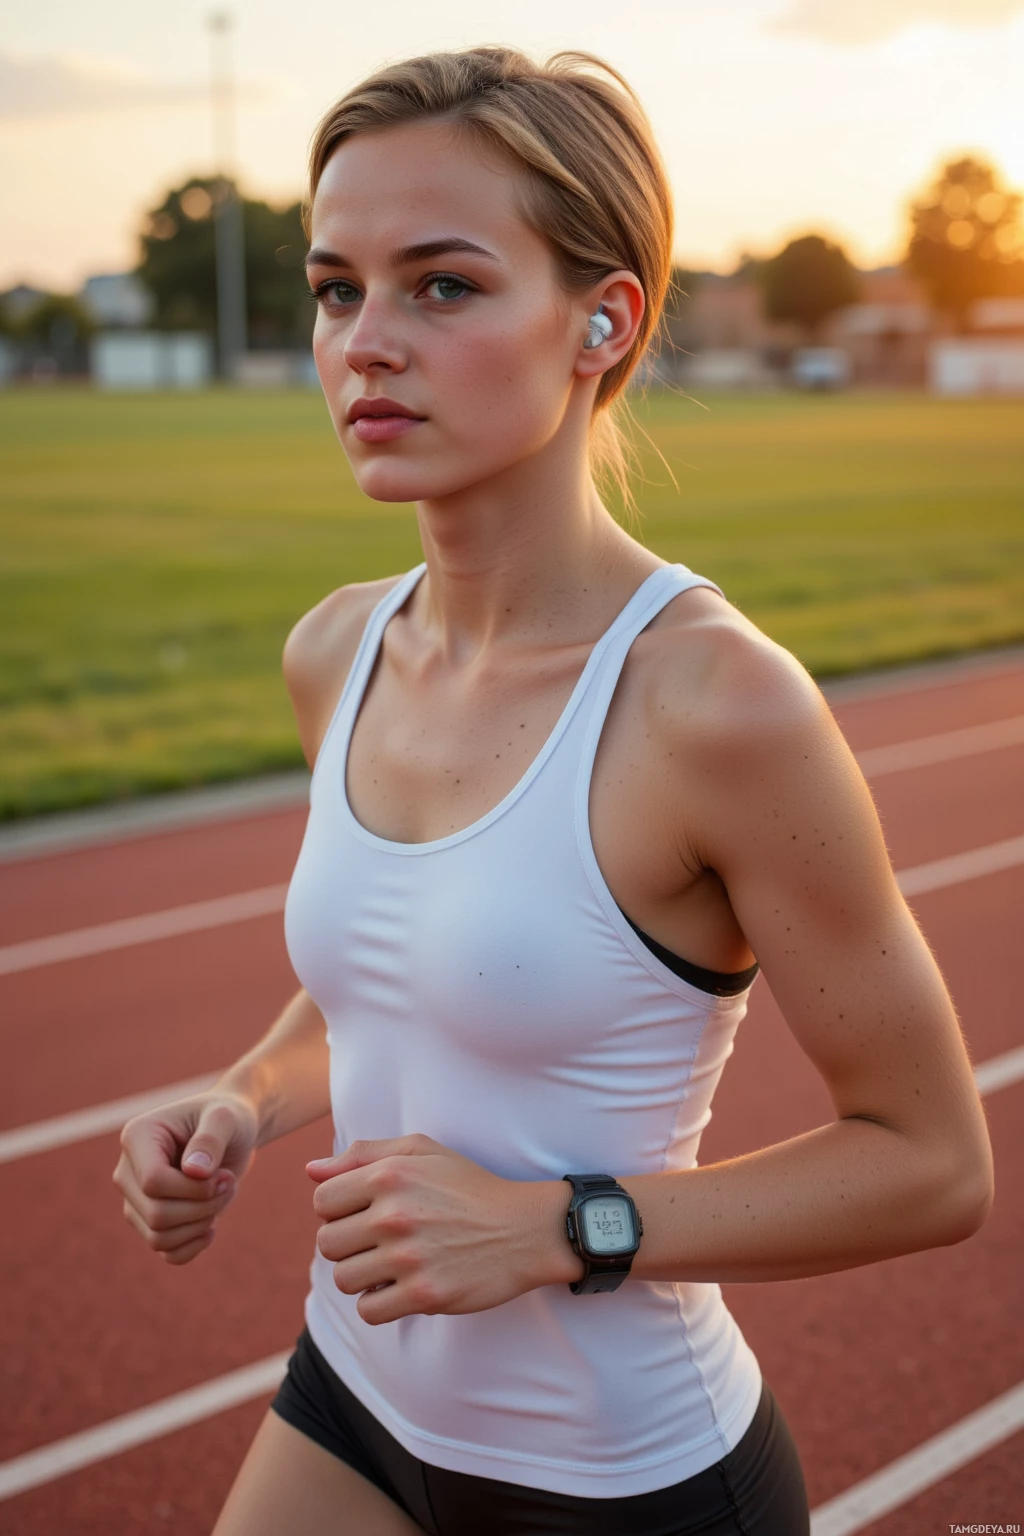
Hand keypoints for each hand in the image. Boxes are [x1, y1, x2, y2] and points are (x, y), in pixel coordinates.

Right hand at [113, 1090, 257, 1264]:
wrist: (233, 1132)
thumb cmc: (227, 1117)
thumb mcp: (226, 1117)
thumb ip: (210, 1139)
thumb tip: (193, 1170)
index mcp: (136, 1137)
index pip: (153, 1183)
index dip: (193, 1189)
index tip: (222, 1175)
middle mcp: (127, 1172)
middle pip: (156, 1215)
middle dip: (202, 1207)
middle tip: (229, 1184)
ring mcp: (136, 1200)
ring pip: (159, 1238)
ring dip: (200, 1225)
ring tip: (223, 1196)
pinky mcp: (152, 1221)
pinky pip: (166, 1252)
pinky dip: (193, 1246)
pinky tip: (212, 1224)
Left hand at [307, 1134, 576, 1325]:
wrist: (524, 1229)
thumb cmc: (469, 1187)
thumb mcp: (422, 1152)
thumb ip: (363, 1155)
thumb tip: (310, 1171)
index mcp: (389, 1175)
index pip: (322, 1201)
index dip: (338, 1210)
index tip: (364, 1214)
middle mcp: (394, 1215)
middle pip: (327, 1244)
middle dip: (348, 1245)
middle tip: (379, 1242)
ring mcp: (408, 1257)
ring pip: (344, 1279)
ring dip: (362, 1276)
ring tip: (391, 1265)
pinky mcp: (424, 1294)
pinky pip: (368, 1310)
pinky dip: (379, 1304)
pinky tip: (402, 1288)